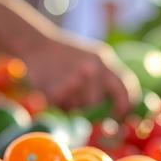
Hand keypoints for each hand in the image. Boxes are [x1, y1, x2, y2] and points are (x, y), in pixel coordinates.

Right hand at [21, 35, 138, 115]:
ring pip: (80, 108)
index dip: (124, 107)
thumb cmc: (67, 55)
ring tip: (64, 87)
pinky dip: (59, 104)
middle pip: (98, 104)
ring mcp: (72, 80)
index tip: (119, 115)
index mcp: (103, 61)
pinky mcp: (54, 92)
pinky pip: (63, 109)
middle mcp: (91, 70)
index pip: (124, 89)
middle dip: (89, 106)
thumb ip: (109, 79)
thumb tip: (124, 109)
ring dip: (73, 104)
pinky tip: (53, 88)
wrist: (35, 45)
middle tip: (78, 96)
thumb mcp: (93, 58)